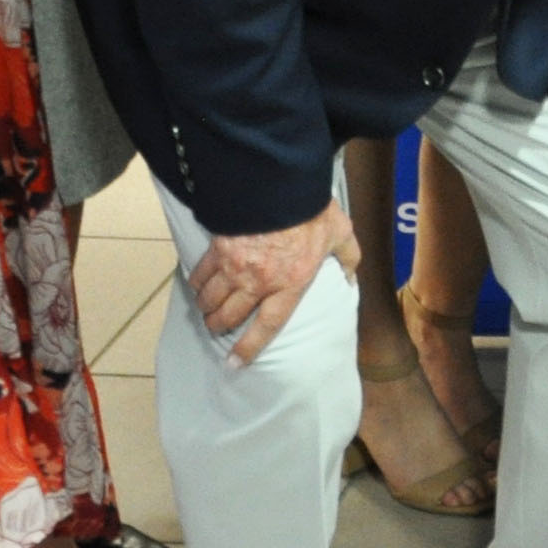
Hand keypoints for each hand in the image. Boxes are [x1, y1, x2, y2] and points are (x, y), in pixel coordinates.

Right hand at [188, 203, 357, 365]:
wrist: (278, 184)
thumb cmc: (312, 210)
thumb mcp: (340, 233)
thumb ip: (348, 258)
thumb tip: (351, 277)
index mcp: (290, 284)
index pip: (267, 326)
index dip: (249, 347)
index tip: (234, 363)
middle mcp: (259, 282)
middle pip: (230, 316)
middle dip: (219, 327)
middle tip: (217, 329)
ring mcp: (234, 267)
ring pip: (211, 299)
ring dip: (206, 310)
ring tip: (206, 313)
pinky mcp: (218, 249)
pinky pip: (200, 274)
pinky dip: (195, 284)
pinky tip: (196, 288)